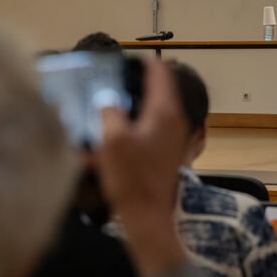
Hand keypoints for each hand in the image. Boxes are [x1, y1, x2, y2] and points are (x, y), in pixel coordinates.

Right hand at [94, 58, 186, 275]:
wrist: (147, 217)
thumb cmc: (131, 178)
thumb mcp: (112, 138)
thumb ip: (109, 110)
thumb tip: (106, 98)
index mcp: (164, 111)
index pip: (159, 71)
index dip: (140, 61)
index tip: (119, 59)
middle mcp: (174, 121)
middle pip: (155, 90)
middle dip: (131, 84)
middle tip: (105, 81)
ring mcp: (172, 138)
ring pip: (150, 110)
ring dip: (129, 106)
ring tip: (103, 105)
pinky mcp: (165, 154)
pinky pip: (147, 129)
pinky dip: (131, 126)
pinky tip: (109, 134)